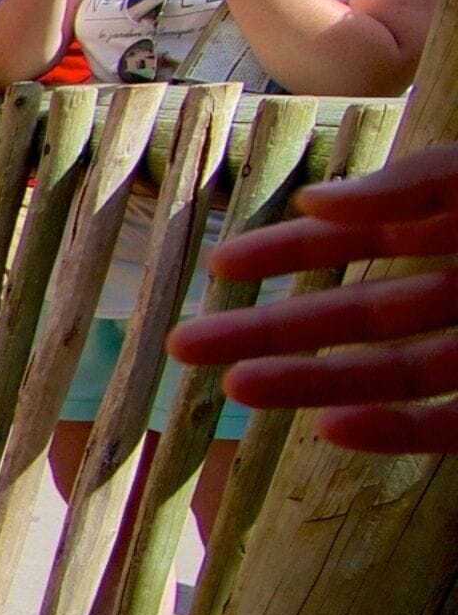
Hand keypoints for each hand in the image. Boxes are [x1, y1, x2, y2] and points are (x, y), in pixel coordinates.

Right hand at [168, 143, 457, 452]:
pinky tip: (331, 427)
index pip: (362, 235)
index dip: (290, 249)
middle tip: (183, 346)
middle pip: (361, 313)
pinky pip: (450, 426)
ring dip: (312, 382)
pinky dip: (394, 433)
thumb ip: (419, 182)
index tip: (218, 265)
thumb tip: (312, 201)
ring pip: (396, 373)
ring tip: (235, 388)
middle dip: (272, 329)